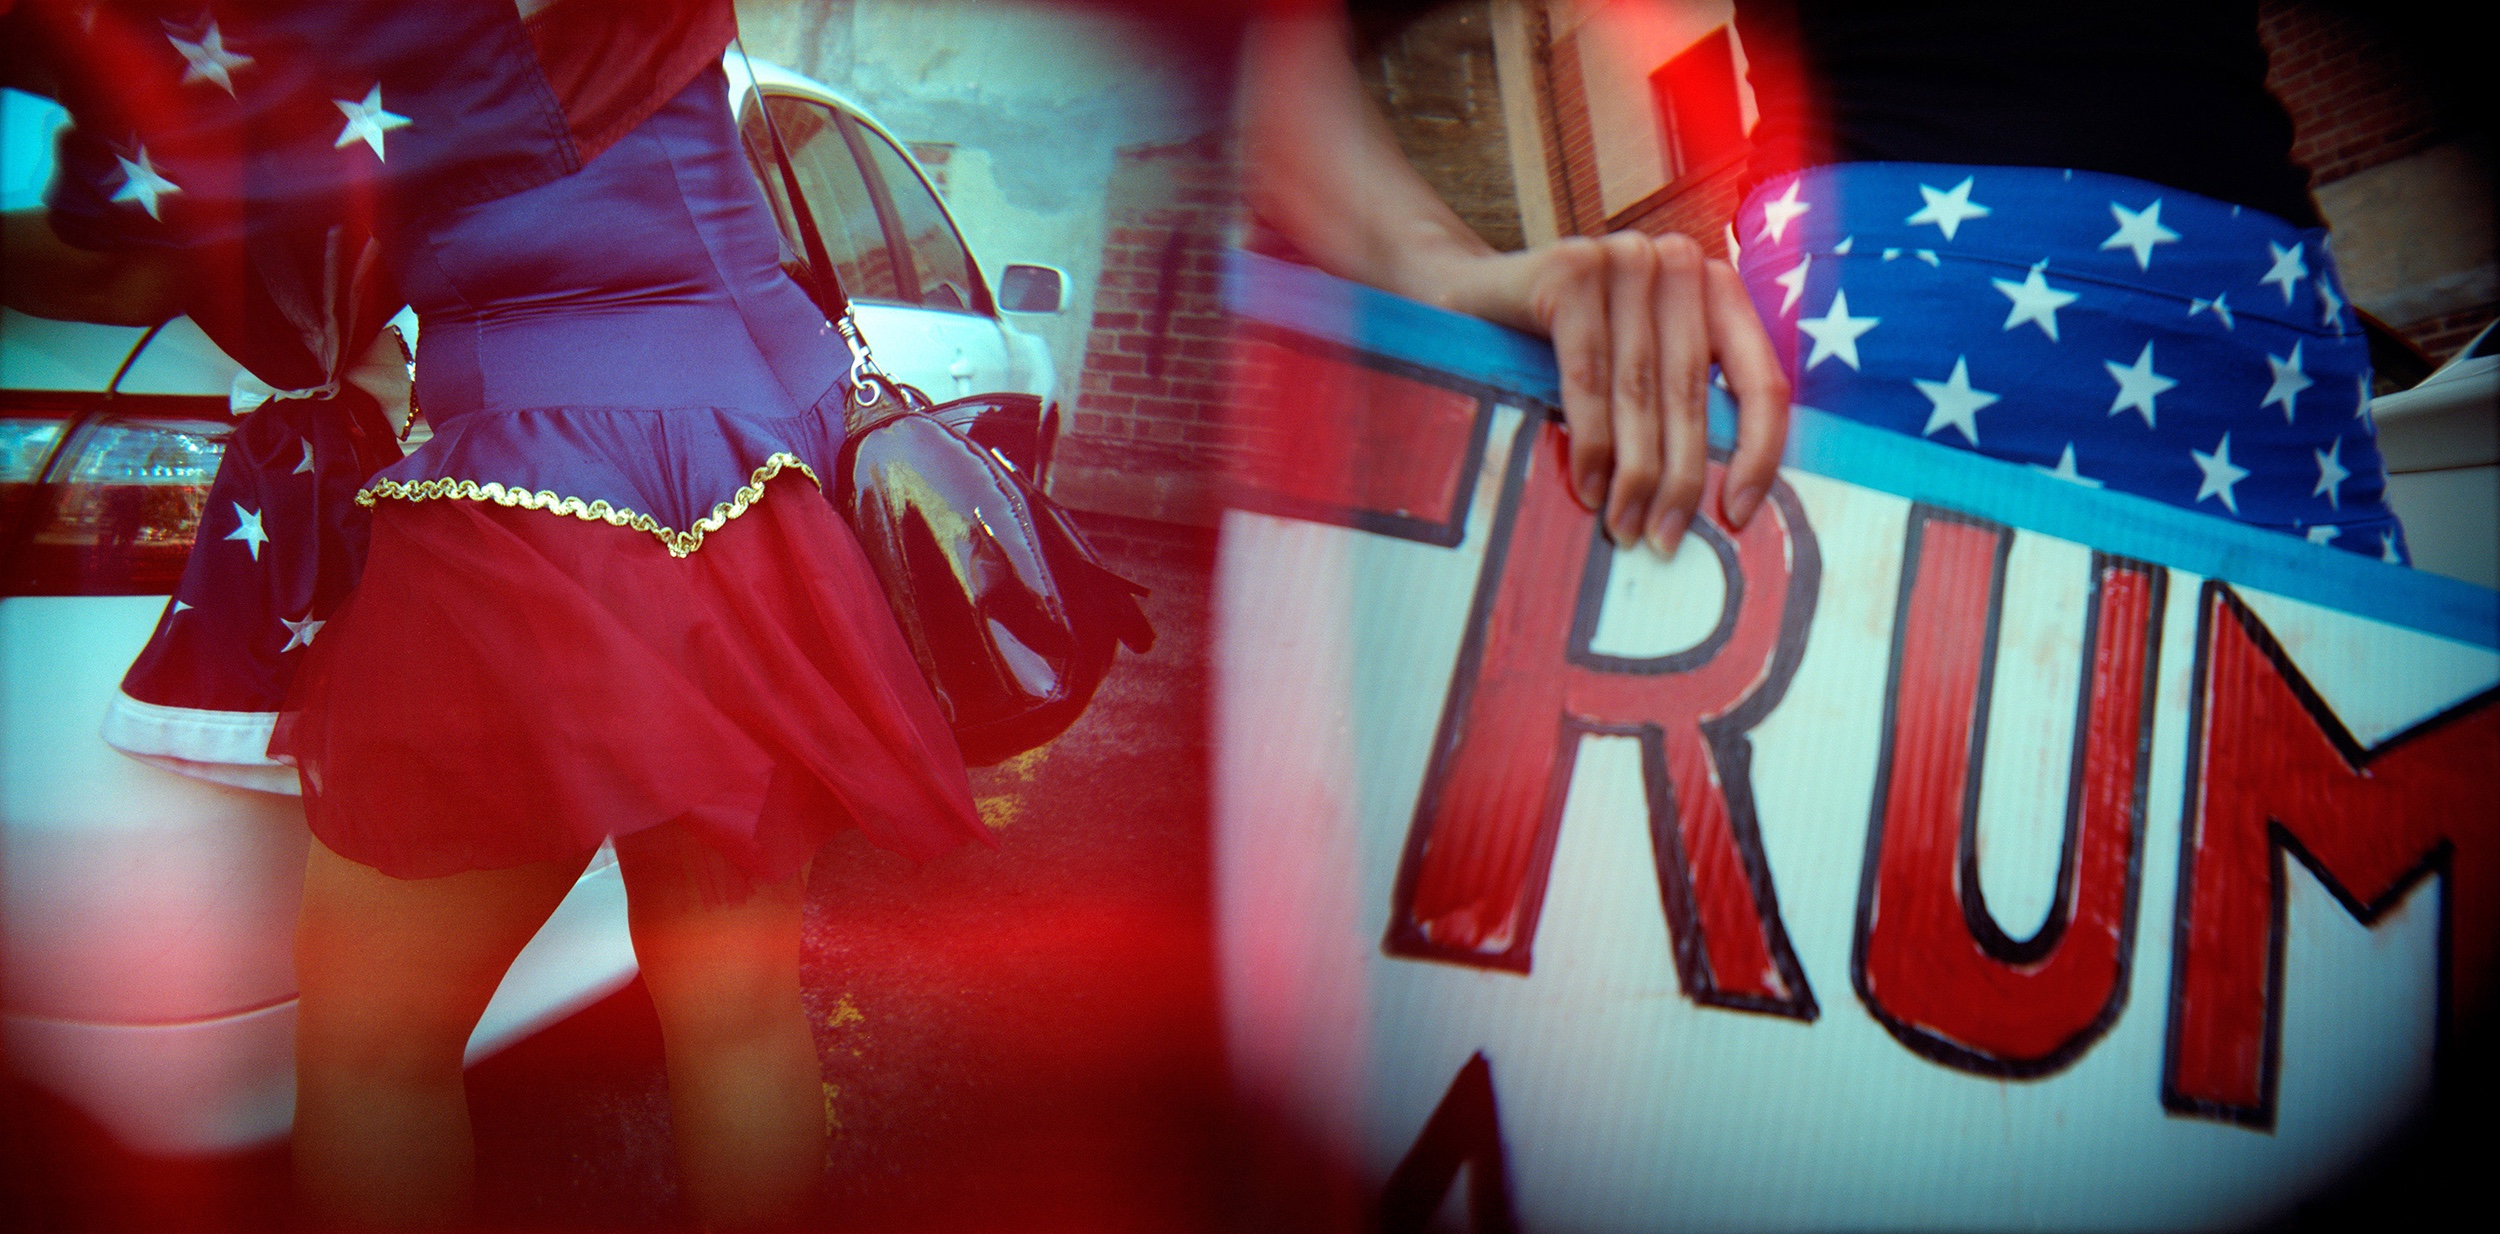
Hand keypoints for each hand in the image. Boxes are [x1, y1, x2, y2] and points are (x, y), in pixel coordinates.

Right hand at [1425, 233, 1790, 554]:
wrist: (1462, 298)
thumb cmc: (1559, 350)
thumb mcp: (1635, 371)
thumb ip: (1679, 407)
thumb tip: (1729, 509)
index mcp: (1715, 288)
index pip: (1760, 378)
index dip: (1758, 453)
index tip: (1738, 515)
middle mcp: (1679, 261)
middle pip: (1692, 392)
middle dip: (1679, 478)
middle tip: (1662, 539)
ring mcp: (1624, 258)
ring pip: (1639, 389)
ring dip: (1633, 472)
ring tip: (1624, 527)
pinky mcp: (1570, 270)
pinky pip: (1588, 375)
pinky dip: (1589, 440)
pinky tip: (1587, 488)